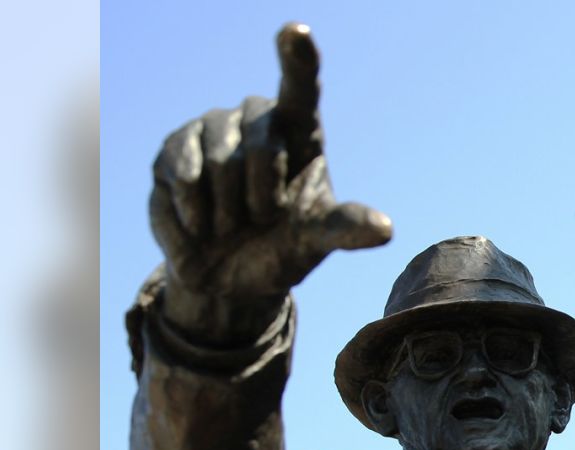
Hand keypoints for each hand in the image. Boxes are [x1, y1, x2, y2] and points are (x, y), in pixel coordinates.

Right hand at [149, 23, 391, 340]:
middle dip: (260, 197)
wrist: (228, 278)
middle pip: (260, 146)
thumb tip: (385, 230)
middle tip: (261, 221)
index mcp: (300, 134)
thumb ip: (345, 228)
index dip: (297, 59)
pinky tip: (201, 227)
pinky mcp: (173, 149)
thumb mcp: (315, 241)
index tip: (295, 32)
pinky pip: (181, 173)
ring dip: (225, 209)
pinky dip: (192, 210)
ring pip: (217, 160)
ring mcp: (212, 129)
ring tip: (231, 227)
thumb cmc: (283, 249)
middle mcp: (256, 121)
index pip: (300, 88)